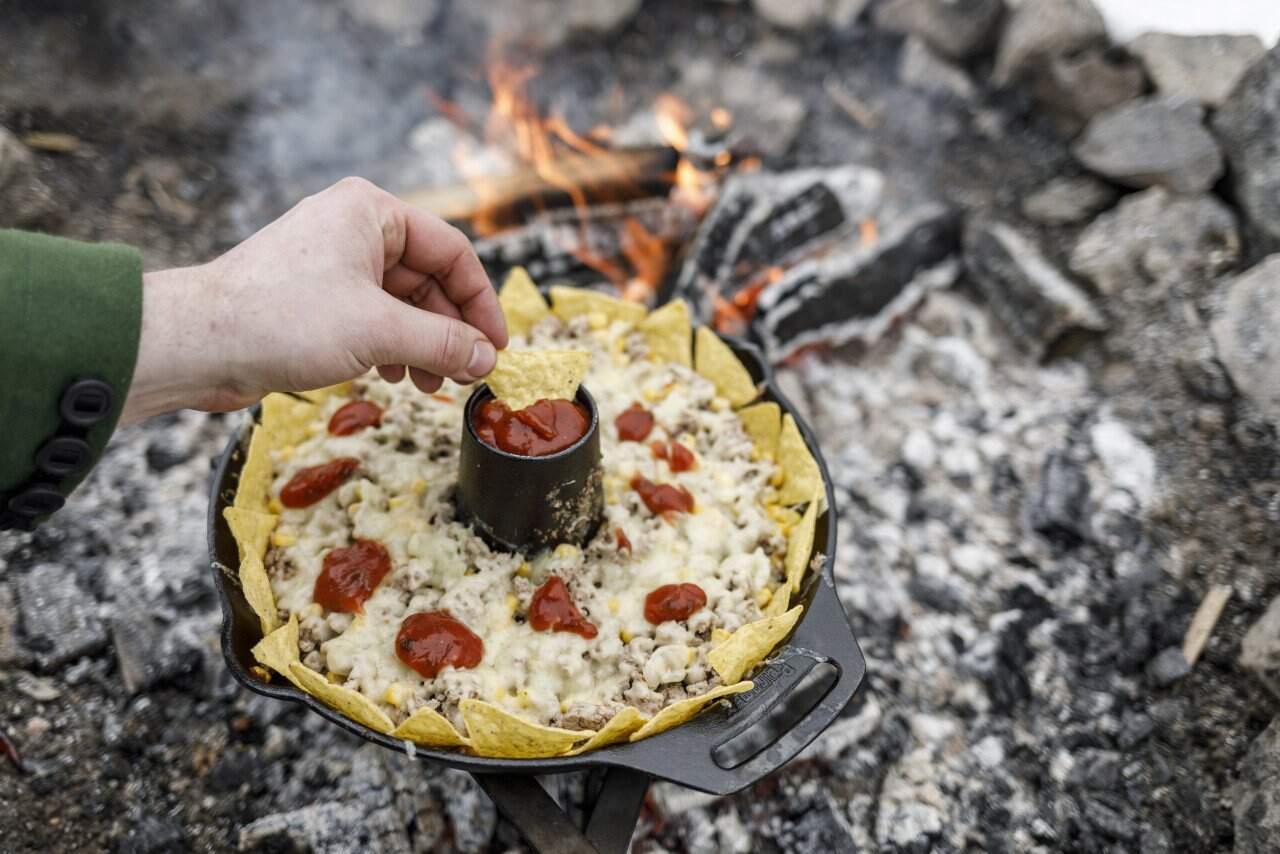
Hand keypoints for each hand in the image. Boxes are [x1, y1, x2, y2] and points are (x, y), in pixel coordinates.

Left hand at [121, 177, 507, 422]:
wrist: (197, 344)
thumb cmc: (280, 319)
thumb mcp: (378, 331)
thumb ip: (441, 343)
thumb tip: (486, 359)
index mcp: (371, 212)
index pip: (452, 251)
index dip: (480, 301)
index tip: (496, 346)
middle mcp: (353, 229)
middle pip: (428, 279)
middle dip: (448, 330)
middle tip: (466, 374)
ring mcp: (332, 264)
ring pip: (401, 303)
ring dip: (421, 346)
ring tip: (428, 385)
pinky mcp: (314, 298)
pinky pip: (372, 318)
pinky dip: (391, 348)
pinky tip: (392, 377)